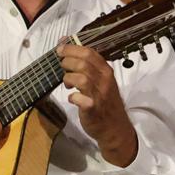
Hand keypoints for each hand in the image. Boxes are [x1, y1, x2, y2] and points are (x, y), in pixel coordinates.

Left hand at [58, 39, 136, 164]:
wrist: (115, 127)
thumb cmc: (105, 102)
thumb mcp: (101, 81)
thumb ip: (88, 67)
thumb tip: (68, 50)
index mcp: (106, 71)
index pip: (89, 52)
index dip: (71, 48)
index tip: (59, 48)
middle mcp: (104, 80)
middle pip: (83, 63)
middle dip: (67, 61)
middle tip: (62, 66)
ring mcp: (99, 94)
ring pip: (81, 78)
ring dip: (69, 78)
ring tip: (67, 83)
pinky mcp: (92, 109)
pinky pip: (80, 98)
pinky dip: (72, 97)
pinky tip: (72, 98)